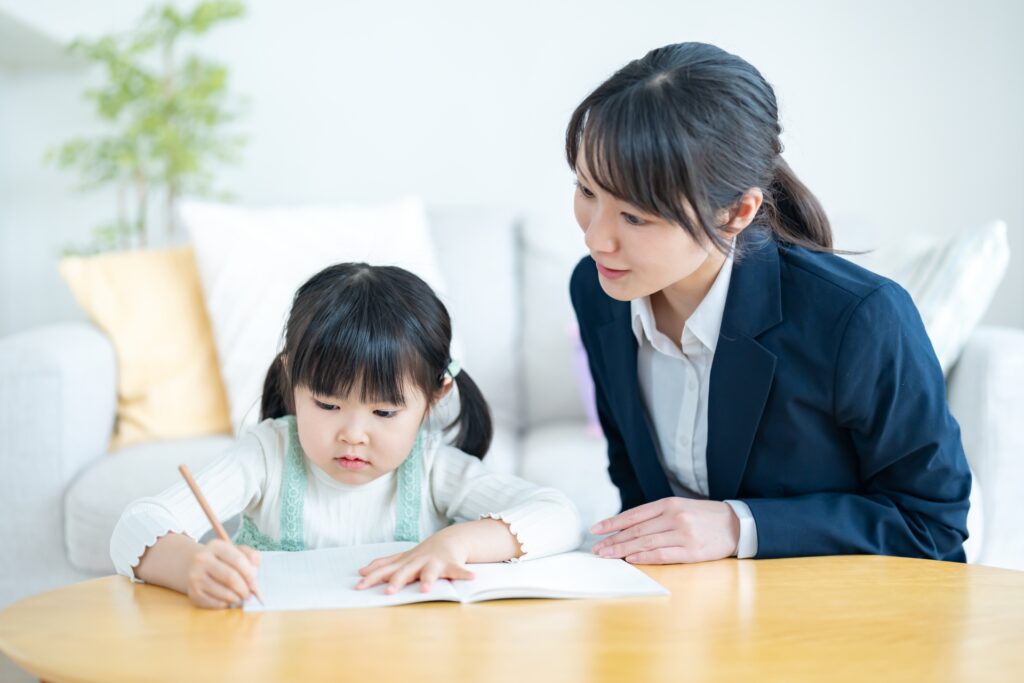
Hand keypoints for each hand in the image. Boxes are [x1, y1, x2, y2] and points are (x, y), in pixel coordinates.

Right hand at [185, 539, 260, 608]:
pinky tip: (228, 600)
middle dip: (244, 589)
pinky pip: (214, 603)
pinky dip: (225, 604)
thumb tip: (256, 568)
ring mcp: (195, 576)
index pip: (238, 560)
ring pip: (223, 592)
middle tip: (249, 595)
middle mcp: (202, 559)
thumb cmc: (222, 560)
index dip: (250, 574)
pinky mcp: (193, 592)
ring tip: (241, 598)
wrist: (195, 566)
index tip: (255, 584)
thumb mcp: (236, 551)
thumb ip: (250, 555)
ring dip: (237, 598)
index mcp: (216, 546)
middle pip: (230, 577)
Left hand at [356, 526, 475, 593]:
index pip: (385, 570)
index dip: (372, 578)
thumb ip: (384, 565)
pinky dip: (464, 574)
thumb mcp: (402, 558)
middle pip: (405, 572)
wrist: (449, 539)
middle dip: (397, 581)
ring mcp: (434, 562)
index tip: (359, 586)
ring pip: (430, 572)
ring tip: (425, 589)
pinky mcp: (451, 564)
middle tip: (389, 592)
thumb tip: (361, 572)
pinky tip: (471, 578)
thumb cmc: (422, 553)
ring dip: (428, 579)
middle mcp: (418, 561)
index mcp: (405, 562)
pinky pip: (458, 570)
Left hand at [590, 497, 738, 563]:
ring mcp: (683, 534)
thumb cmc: (704, 517)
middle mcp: (674, 517)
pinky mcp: (692, 551)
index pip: (634, 514)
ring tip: (607, 555)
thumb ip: (657, 516)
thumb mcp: (680, 508)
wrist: (736, 524)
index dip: (613, 523)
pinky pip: (663, 554)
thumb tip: (628, 528)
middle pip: (636, 530)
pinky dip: (644, 557)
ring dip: (623, 550)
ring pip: (645, 542)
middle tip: (596, 548)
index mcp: (669, 504)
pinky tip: (630, 559)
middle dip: (613, 540)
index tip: (596, 530)